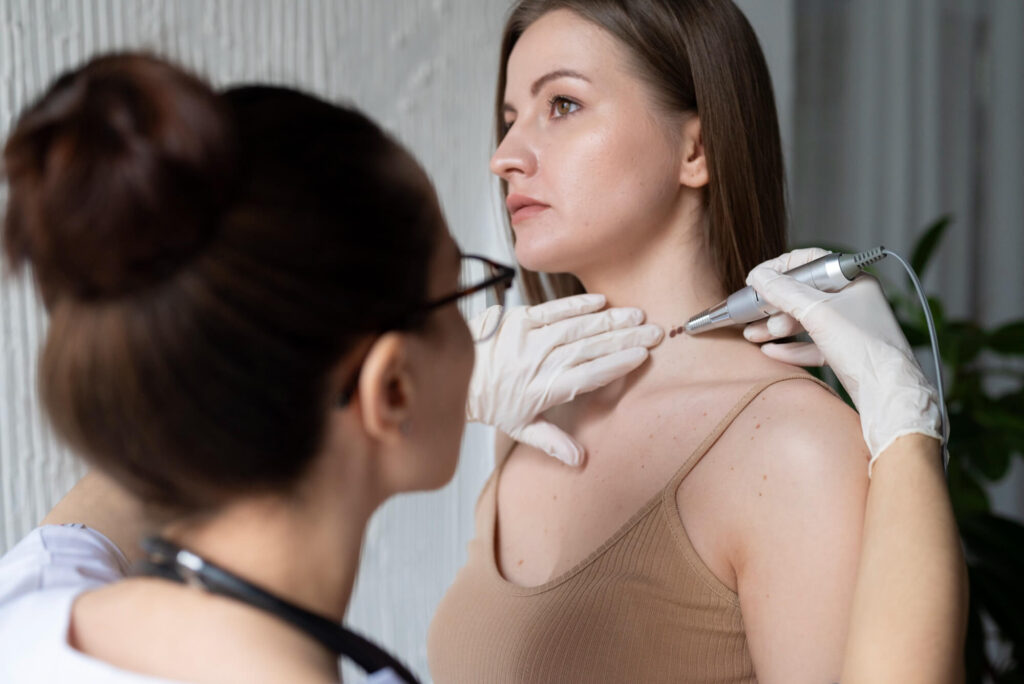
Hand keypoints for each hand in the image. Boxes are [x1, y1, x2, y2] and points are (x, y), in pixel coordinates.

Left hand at [466, 294, 662, 465]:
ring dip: (609, 320)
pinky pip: (552, 309)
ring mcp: (528, 339)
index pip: (588, 376)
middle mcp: (538, 363)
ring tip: (636, 316)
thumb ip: (552, 441)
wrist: (456, 375)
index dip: (616, 365)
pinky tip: (601, 301)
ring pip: (576, 327)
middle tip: (653, 332)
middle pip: (589, 349)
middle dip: (624, 339)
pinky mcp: (518, 319)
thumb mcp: (520, 428)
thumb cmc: (489, 403)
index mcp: (543, 390)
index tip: (641, 356)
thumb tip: (580, 460)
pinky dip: (576, 304)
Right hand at [744, 248, 941, 472]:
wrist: (888, 392)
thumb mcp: (818, 313)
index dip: (780, 268)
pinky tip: (770, 351)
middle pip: (803, 294)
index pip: (810, 262)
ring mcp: (849, 327)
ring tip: (753, 335)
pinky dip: (790, 347)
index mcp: (853, 281)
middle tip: (751, 312)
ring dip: (777, 327)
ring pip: (805, 321)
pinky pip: (812, 344)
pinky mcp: (844, 352)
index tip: (757, 279)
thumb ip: (784, 292)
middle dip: (774, 304)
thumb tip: (759, 276)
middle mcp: (852, 300)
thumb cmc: (863, 347)